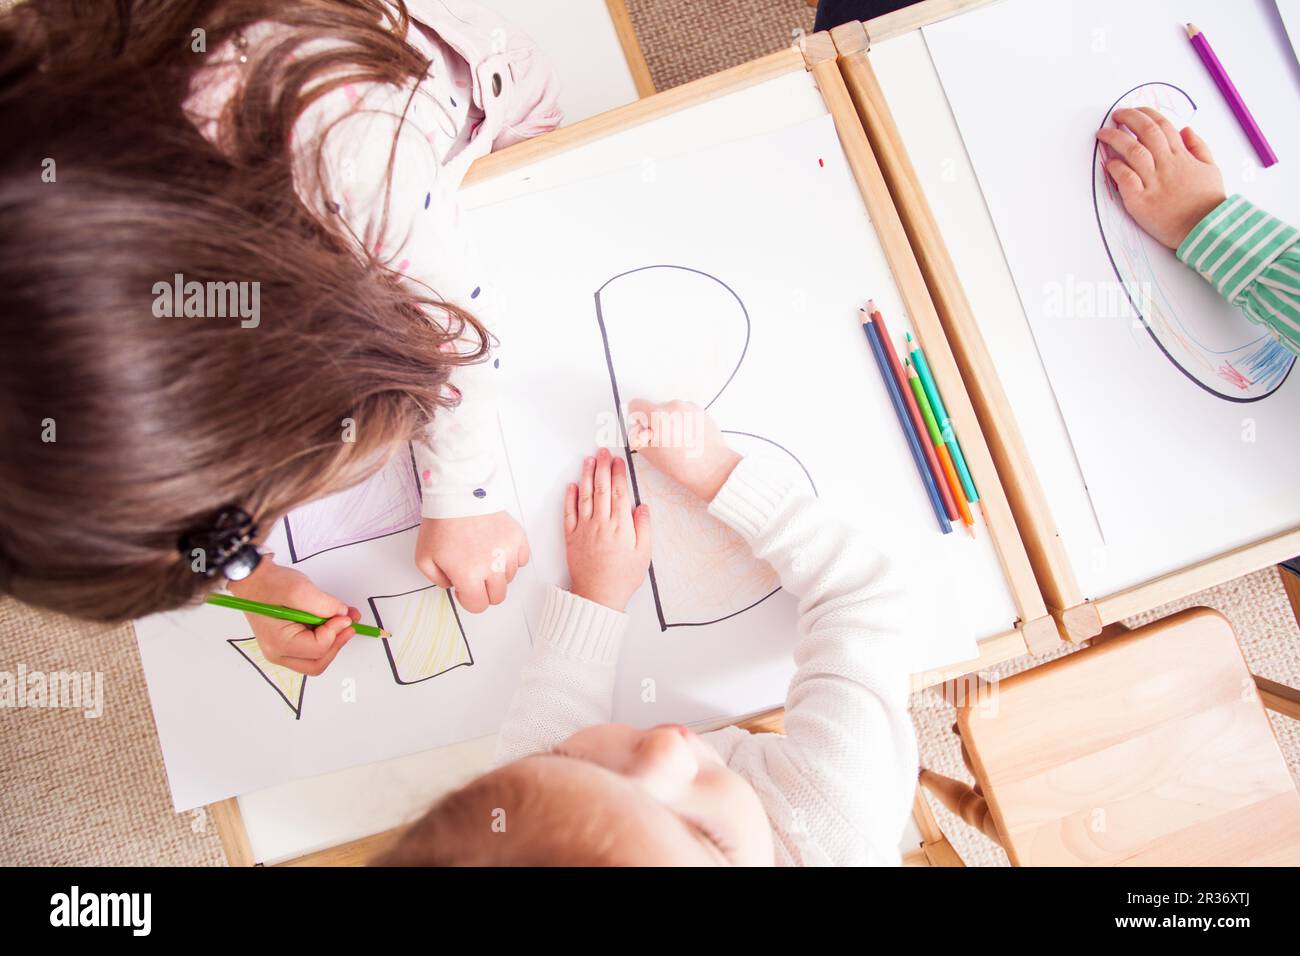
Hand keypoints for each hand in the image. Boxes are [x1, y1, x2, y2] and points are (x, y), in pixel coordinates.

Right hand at [228, 560, 358, 675]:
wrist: (253, 579)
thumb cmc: (268, 584)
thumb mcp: (298, 589)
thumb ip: (324, 605)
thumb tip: (342, 615)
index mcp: (278, 643)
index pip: (318, 649)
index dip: (336, 632)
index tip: (344, 615)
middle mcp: (278, 652)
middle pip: (318, 662)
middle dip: (337, 642)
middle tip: (349, 624)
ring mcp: (283, 651)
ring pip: (317, 659)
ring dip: (334, 641)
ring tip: (343, 620)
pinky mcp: (289, 644)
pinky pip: (312, 649)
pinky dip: (326, 638)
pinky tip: (332, 622)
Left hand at [415, 511, 529, 612]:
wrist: (457, 494)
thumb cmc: (440, 524)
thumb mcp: (424, 559)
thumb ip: (438, 581)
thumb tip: (455, 586)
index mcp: (469, 575)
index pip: (478, 606)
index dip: (468, 599)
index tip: (462, 587)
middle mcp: (492, 567)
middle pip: (498, 597)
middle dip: (485, 591)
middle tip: (475, 574)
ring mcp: (508, 551)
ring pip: (509, 578)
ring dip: (497, 572)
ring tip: (483, 554)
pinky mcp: (518, 538)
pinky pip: (522, 560)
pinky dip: (511, 558)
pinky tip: (496, 548)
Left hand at [564, 447, 651, 610]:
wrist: (598, 596)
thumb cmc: (623, 577)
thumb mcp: (644, 554)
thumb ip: (644, 528)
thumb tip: (642, 507)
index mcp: (620, 526)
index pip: (619, 492)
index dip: (618, 473)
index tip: (618, 461)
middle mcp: (601, 523)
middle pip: (601, 488)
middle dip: (602, 467)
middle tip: (602, 452)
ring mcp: (584, 529)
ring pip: (584, 496)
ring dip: (586, 476)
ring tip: (588, 461)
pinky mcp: (571, 537)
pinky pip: (569, 513)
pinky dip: (569, 498)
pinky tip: (572, 486)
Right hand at [626, 398, 740, 501]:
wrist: (711, 468)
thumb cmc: (682, 464)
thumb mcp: (651, 455)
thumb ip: (638, 438)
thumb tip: (639, 431)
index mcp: (658, 415)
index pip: (636, 405)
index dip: (637, 418)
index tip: (644, 428)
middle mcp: (674, 406)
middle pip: (655, 408)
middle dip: (656, 422)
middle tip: (663, 441)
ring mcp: (689, 407)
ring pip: (671, 410)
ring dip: (670, 422)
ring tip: (679, 442)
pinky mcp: (701, 411)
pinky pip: (685, 413)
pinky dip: (684, 422)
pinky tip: (689, 439)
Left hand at [1096, 107, 1225, 248]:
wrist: (1206, 230)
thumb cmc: (1207, 203)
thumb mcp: (1211, 169)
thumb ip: (1199, 147)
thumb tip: (1186, 129)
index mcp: (1182, 157)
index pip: (1163, 126)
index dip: (1146, 114)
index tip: (1135, 111)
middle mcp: (1167, 166)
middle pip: (1146, 133)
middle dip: (1129, 119)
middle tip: (1116, 115)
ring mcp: (1153, 183)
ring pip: (1133, 152)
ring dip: (1116, 139)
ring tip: (1103, 134)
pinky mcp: (1141, 202)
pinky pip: (1125, 179)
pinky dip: (1116, 168)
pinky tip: (1109, 163)